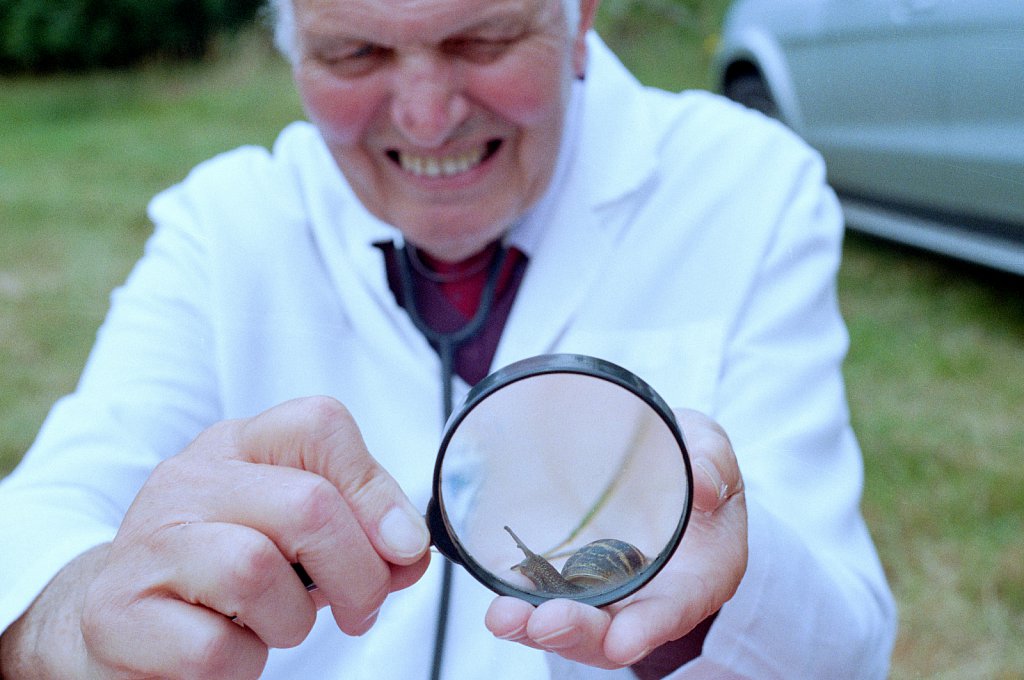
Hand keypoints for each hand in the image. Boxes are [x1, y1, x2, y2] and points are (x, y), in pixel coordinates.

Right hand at [45, 396, 427, 678]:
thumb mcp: (298, 533)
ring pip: (256, 570)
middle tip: (361, 608)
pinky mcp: (117, 614)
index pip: (319, 425)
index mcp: (240, 446)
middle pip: (307, 504)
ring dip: (292, 621)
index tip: (402, 547)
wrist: (121, 619)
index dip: (376, 491)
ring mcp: (148, 543)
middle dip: (359, 572)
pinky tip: (228, 651)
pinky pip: (213, 648)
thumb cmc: (227, 570)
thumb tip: (410, 549)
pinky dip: (243, 664)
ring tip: (275, 625)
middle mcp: (188, 480)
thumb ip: (361, 530)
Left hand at [484, 409, 746, 668]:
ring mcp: (611, 595)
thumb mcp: (708, 449)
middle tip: (544, 623)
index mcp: (699, 574)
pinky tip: (500, 608)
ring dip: (538, 629)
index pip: (675, 608)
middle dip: (579, 633)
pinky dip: (525, 610)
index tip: (621, 641)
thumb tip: (704, 487)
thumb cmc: (691, 461)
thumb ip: (710, 462)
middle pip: (616, 631)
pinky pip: (550, 602)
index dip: (649, 628)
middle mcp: (653, 597)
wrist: (657, 464)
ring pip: (577, 627)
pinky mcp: (575, 583)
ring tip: (504, 618)